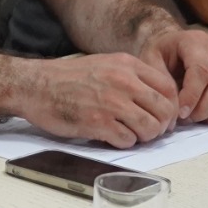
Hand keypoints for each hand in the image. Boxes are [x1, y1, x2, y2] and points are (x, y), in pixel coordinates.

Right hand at [10, 53, 181, 148]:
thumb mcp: (105, 64)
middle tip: (151, 130)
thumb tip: (157, 99)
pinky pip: (128, 140)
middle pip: (164, 110)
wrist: (35, 86)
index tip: (164, 116)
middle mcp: (123, 82)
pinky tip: (113, 136)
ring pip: (150, 128)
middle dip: (162, 125)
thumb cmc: (67, 78)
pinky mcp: (98, 123)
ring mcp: (111, 103)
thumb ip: (132, 76)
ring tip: (132, 134)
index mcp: (127, 65)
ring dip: (145, 136)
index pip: (168, 88)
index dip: (171, 107)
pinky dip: (124, 143)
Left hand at [144, 25, 207, 122]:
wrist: (172, 45)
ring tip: (195, 117)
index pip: (201, 71)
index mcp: (195, 40)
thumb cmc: (161, 54)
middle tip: (187, 119)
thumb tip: (174, 112)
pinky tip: (207, 115)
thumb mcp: (150, 62)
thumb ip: (161, 83)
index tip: (180, 113)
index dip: (192, 96)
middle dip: (204, 108)